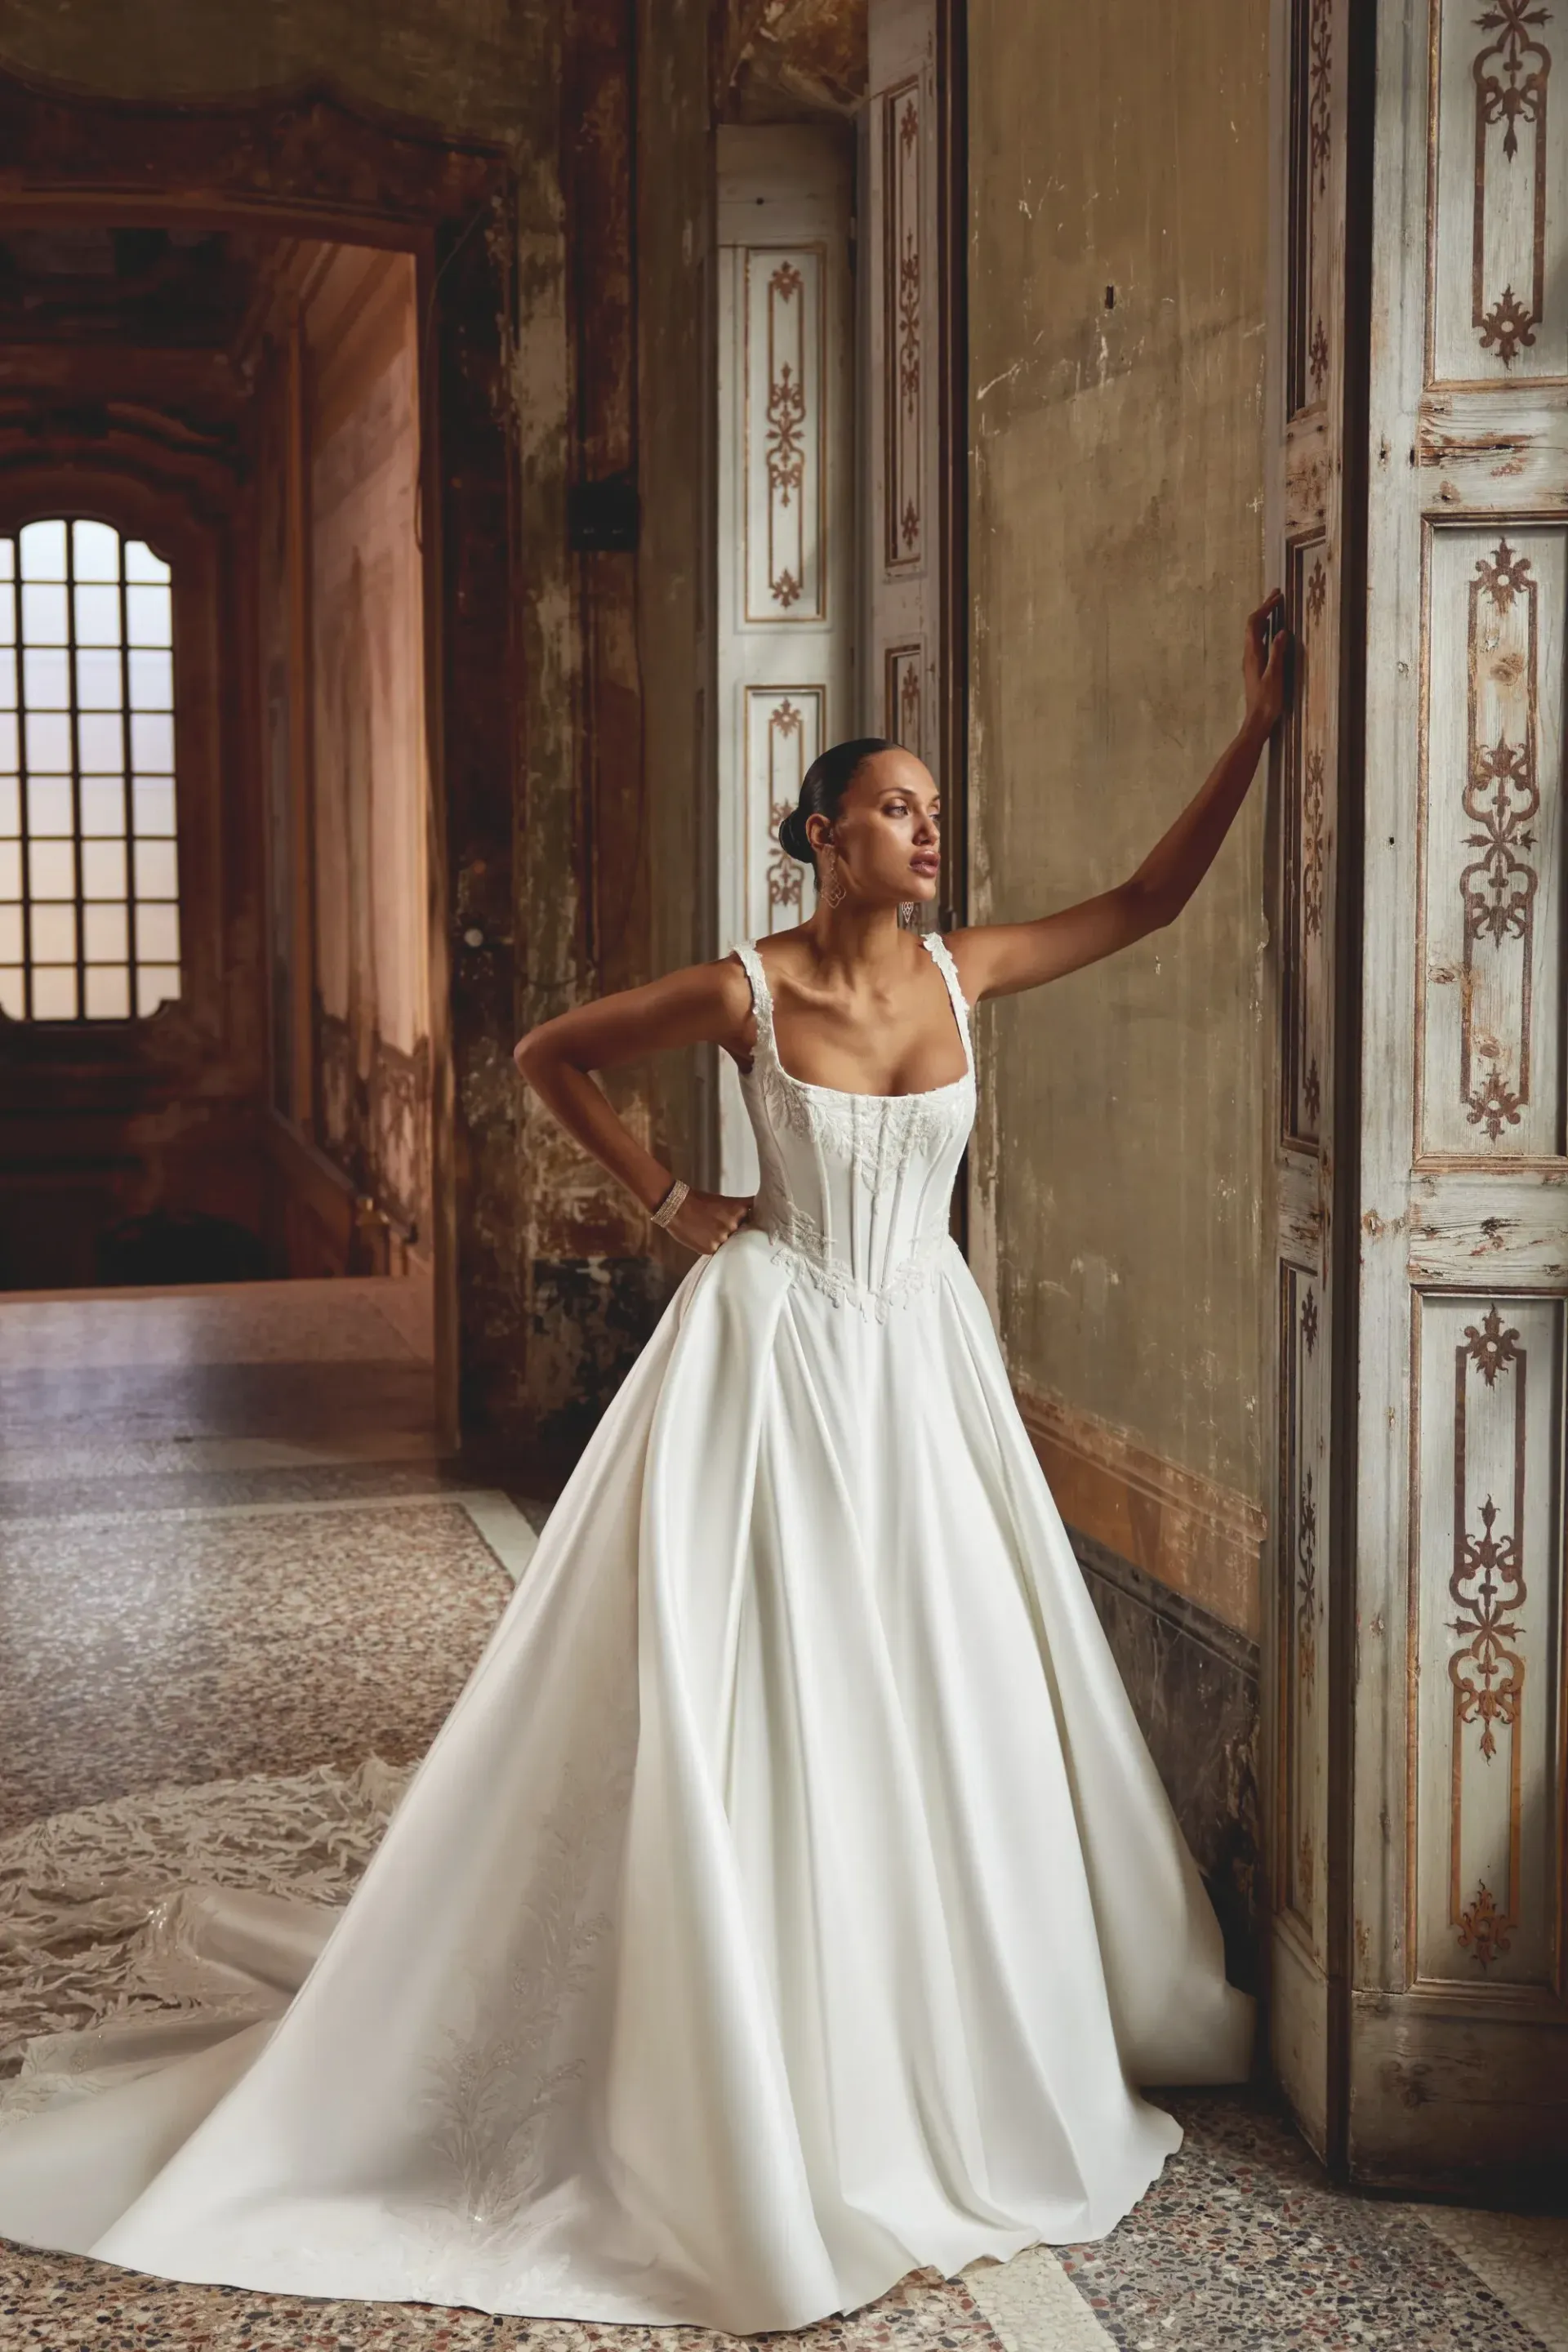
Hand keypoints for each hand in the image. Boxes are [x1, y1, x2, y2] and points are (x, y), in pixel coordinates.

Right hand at [665, 1187, 753, 1255]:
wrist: (676, 1207)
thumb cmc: (699, 1202)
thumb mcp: (724, 1201)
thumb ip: (740, 1211)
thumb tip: (754, 1214)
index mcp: (739, 1210)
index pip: (755, 1221)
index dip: (752, 1224)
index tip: (751, 1225)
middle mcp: (734, 1225)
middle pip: (743, 1234)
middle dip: (736, 1232)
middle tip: (721, 1226)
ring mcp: (723, 1238)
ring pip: (729, 1244)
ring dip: (723, 1240)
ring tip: (709, 1231)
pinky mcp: (712, 1249)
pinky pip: (717, 1250)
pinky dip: (712, 1246)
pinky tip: (703, 1237)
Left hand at [1243, 588, 1288, 735]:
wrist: (1257, 720)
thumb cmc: (1267, 701)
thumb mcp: (1275, 676)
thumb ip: (1277, 653)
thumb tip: (1282, 631)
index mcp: (1252, 654)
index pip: (1254, 623)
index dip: (1265, 608)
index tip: (1278, 597)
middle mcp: (1249, 655)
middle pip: (1253, 625)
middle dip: (1264, 608)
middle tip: (1277, 595)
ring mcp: (1251, 660)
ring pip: (1255, 632)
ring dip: (1264, 617)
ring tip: (1276, 607)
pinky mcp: (1255, 666)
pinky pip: (1258, 641)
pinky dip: (1266, 629)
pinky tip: (1274, 631)